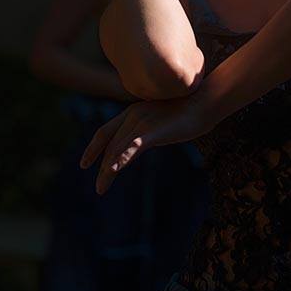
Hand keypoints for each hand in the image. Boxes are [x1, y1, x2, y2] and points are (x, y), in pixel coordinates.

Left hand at [79, 93, 213, 194]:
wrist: (205, 102)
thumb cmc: (191, 111)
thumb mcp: (164, 119)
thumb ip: (152, 128)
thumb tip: (149, 139)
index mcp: (133, 111)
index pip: (105, 131)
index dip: (93, 148)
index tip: (85, 163)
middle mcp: (132, 116)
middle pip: (110, 145)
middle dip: (100, 165)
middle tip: (99, 187)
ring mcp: (141, 123)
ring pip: (117, 150)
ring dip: (107, 171)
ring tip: (101, 188)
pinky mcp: (152, 132)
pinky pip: (132, 148)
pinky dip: (120, 159)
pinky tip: (112, 170)